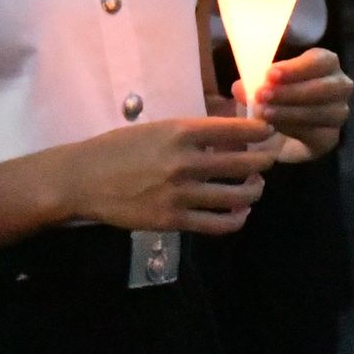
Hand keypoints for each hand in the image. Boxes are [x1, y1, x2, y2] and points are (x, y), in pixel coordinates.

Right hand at [59, 117, 279, 234]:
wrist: (83, 179)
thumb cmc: (119, 148)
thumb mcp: (157, 128)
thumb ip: (193, 132)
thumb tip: (231, 132)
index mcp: (181, 132)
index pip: (236, 130)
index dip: (261, 132)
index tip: (269, 132)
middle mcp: (185, 162)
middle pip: (244, 164)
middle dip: (264, 162)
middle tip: (268, 160)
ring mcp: (180, 194)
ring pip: (237, 196)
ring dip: (254, 191)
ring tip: (254, 187)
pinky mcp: (173, 221)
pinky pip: (217, 224)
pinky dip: (236, 219)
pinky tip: (239, 213)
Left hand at [241, 47, 352, 158]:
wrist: (279, 130)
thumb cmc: (275, 93)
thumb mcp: (263, 83)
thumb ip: (254, 82)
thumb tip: (240, 87)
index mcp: (326, 63)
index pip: (320, 61)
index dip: (296, 68)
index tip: (270, 74)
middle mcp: (339, 86)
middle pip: (325, 87)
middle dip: (292, 92)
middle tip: (263, 95)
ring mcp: (338, 113)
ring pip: (322, 112)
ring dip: (290, 112)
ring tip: (264, 113)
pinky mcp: (331, 137)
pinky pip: (317, 134)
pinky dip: (294, 130)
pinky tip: (274, 128)